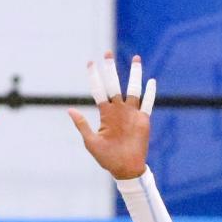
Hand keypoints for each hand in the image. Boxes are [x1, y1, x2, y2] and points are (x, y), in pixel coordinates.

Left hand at [67, 51, 155, 180]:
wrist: (124, 168)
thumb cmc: (106, 158)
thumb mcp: (91, 141)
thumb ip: (82, 125)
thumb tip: (70, 109)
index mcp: (106, 114)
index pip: (99, 91)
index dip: (94, 77)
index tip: (90, 63)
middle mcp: (118, 110)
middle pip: (115, 84)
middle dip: (111, 69)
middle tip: (108, 53)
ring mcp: (131, 113)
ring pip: (134, 89)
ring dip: (135, 74)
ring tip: (135, 58)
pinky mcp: (143, 120)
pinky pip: (148, 103)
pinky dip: (150, 93)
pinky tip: (151, 81)